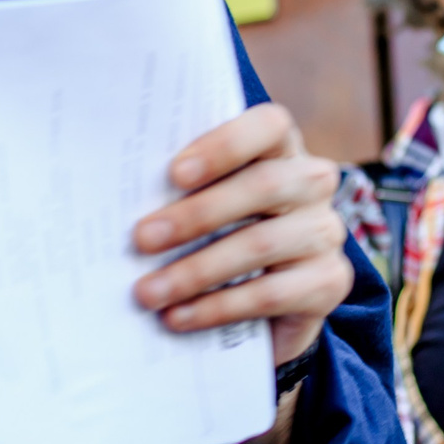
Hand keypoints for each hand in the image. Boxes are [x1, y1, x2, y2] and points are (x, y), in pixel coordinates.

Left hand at [131, 103, 349, 364]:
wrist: (263, 304)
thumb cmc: (216, 232)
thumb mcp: (201, 202)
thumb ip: (177, 189)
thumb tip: (114, 199)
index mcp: (280, 148)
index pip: (270, 126)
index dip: (224, 145)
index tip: (174, 173)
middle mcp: (311, 183)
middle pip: (263, 186)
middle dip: (195, 214)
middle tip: (141, 239)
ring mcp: (324, 233)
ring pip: (260, 244)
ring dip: (195, 271)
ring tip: (148, 291)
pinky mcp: (328, 283)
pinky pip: (270, 294)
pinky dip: (217, 307)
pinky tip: (178, 316)